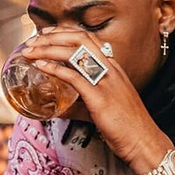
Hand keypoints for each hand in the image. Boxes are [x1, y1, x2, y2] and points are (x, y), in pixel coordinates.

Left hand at [23, 28, 171, 172]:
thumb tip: (57, 110)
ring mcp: (106, 81)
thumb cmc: (126, 127)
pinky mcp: (100, 97)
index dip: (65, 32)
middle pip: (79, 38)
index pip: (88, 39)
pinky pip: (73, 76)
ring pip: (74, 53)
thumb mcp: (102, 109)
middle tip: (33, 39)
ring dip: (48, 49)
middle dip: (53, 35)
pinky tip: (41, 66)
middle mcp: (110, 69)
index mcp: (113, 68)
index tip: (47, 33)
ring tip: (31, 51)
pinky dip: (54, 68)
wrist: (144, 141)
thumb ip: (80, 105)